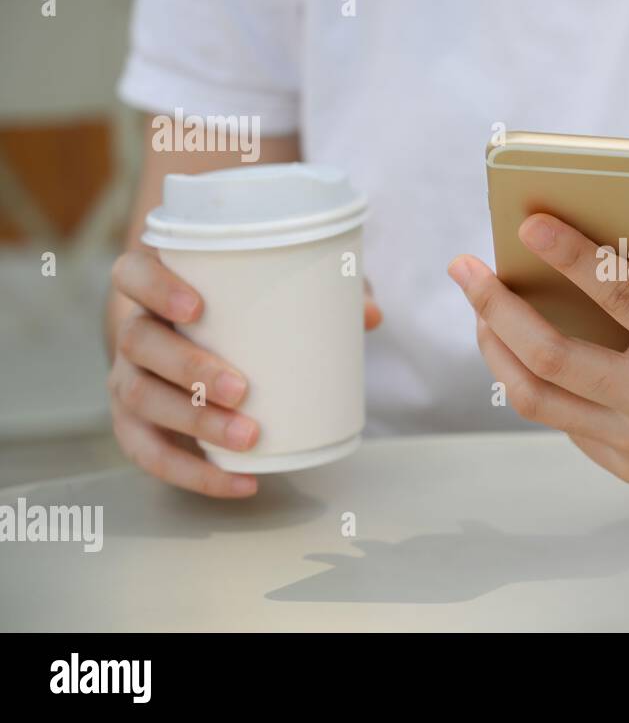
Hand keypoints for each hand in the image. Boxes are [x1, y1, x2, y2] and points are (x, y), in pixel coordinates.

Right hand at [107, 250, 382, 496]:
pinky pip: (150, 453)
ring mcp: (129, 379)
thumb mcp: (279, 289)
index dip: (153, 287)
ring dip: (194, 421)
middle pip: (140, 344)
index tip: (196, 307)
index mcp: (154, 285)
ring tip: (249, 436)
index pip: (131, 274)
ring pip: (141, 399)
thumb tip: (370, 314)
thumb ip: (323, 291)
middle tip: (242, 388)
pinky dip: (194, 473)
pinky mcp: (138, 424)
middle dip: (188, 369)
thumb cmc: (242, 306)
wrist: (197, 343)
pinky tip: (241, 481)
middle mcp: (134, 331)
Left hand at [448, 214, 628, 485]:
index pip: (623, 298)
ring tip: (479, 306)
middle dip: (497, 306)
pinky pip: (561, 420)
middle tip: (465, 267)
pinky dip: (531, 378)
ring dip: (495, 347)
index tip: (529, 223)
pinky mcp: (628, 467)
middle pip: (554, 356)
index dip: (571, 257)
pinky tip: (518, 344)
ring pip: (538, 398)